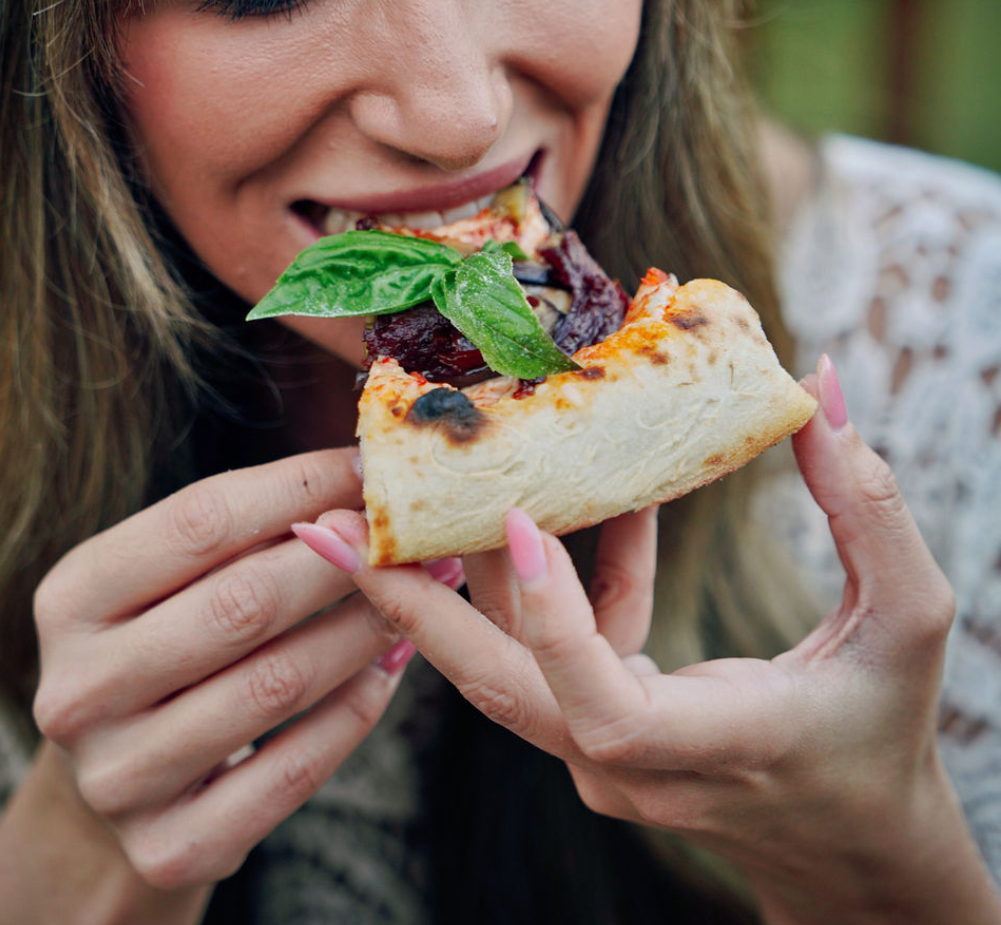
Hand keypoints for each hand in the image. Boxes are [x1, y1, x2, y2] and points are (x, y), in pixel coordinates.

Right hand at [33, 446, 463, 891]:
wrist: (122, 780)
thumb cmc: (170, 642)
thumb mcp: (175, 580)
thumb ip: (250, 530)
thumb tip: (367, 476)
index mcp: (70, 598)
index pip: (200, 520)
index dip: (299, 486)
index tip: (371, 467)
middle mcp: (78, 690)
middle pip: (243, 603)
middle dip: (345, 559)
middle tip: (413, 537)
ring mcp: (118, 778)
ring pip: (277, 684)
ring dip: (365, 629)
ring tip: (422, 593)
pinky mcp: (169, 847)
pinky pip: (295, 769)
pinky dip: (356, 710)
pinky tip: (390, 669)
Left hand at [295, 359, 1000, 923]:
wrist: (849, 850)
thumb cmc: (882, 733)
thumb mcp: (907, 621)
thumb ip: (870, 508)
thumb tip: (823, 384)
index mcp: (705, 748)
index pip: (602, 704)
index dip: (554, 618)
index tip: (512, 520)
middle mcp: (626, 765)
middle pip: (496, 688)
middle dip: (405, 606)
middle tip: (326, 527)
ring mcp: (596, 757)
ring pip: (501, 664)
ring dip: (452, 577)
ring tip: (387, 496)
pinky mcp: (589, 734)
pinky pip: (546, 652)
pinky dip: (553, 581)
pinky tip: (580, 505)